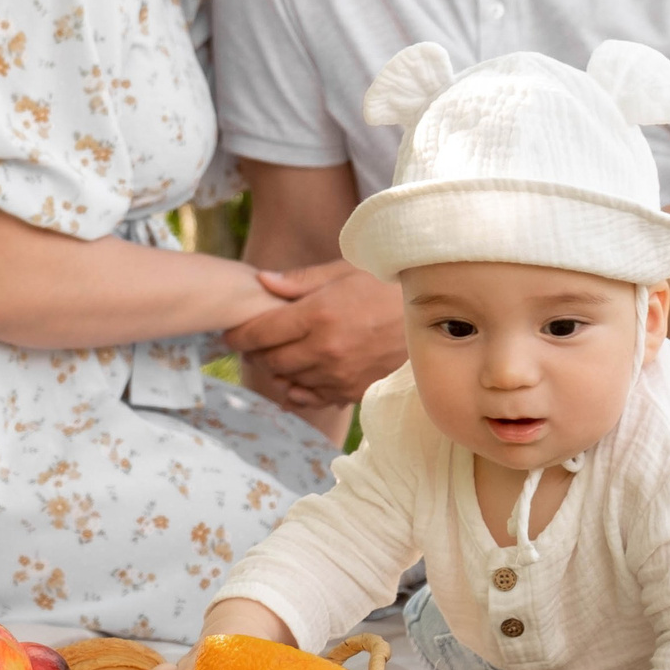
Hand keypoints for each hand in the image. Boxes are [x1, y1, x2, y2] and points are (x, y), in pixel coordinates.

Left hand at [224, 260, 406, 410]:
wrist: (438, 316)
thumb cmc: (389, 284)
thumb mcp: (345, 271)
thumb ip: (301, 281)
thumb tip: (263, 282)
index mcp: (319, 315)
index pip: (261, 332)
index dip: (239, 335)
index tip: (231, 333)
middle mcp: (326, 350)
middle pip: (271, 360)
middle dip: (256, 352)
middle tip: (253, 343)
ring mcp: (340, 375)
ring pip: (289, 381)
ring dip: (277, 371)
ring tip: (277, 355)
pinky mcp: (355, 391)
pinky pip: (314, 398)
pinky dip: (300, 389)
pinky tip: (301, 375)